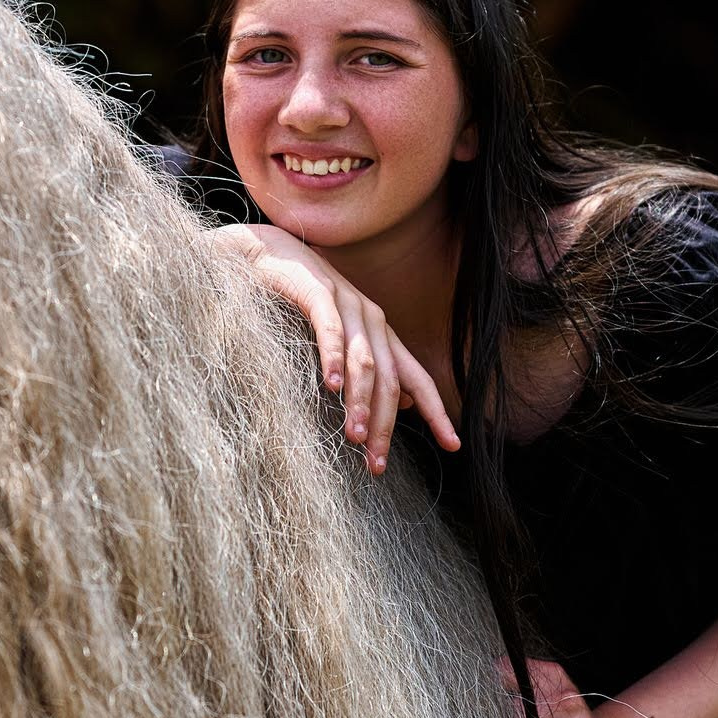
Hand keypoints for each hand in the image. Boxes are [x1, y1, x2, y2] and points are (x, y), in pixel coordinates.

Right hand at [209, 223, 459, 474]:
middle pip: (390, 381)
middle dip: (385, 425)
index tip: (453, 445)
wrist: (264, 253)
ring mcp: (348, 305)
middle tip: (376, 464)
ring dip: (359, 402)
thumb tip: (403, 405)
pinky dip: (333, 359)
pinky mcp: (318, 292)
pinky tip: (330, 387)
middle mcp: (372, 321)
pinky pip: (331, 331)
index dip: (437, 413)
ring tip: (353, 436)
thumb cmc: (298, 303)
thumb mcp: (340, 340)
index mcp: (381, 336)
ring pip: (364, 362)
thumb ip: (369, 369)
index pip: (417, 380)